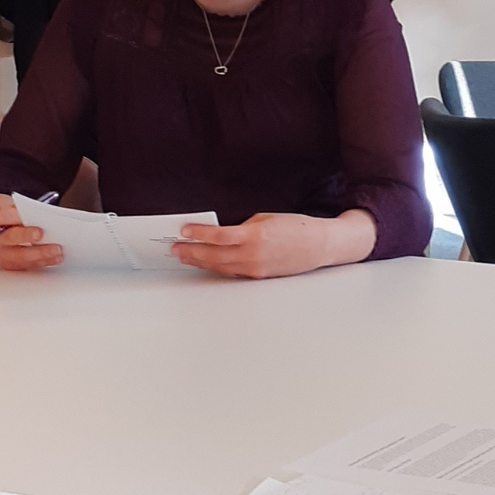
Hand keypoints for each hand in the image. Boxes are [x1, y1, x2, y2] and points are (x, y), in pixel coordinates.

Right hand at [0, 193, 62, 271]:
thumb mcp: (8, 203)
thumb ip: (22, 210)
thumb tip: (44, 217)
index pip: (3, 217)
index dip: (19, 220)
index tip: (38, 228)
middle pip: (12, 240)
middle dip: (32, 241)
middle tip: (53, 245)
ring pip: (19, 257)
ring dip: (41, 256)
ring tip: (57, 252)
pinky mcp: (5, 264)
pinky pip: (23, 265)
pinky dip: (40, 262)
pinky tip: (53, 259)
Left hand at [174, 210, 376, 278]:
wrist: (319, 245)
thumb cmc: (296, 227)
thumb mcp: (266, 218)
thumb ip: (243, 227)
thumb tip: (221, 234)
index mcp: (255, 235)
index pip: (219, 236)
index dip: (199, 234)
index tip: (184, 231)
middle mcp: (253, 255)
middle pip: (214, 255)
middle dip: (192, 252)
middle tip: (175, 248)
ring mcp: (255, 268)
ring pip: (220, 267)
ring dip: (200, 262)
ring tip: (185, 256)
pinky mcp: (258, 276)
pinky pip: (232, 272)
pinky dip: (216, 267)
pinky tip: (206, 263)